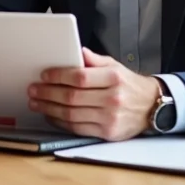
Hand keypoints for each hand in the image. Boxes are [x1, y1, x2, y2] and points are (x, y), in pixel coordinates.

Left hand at [28, 47, 161, 140]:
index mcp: (114, 78)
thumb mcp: (115, 66)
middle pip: (72, 97)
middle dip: (48, 93)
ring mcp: (110, 118)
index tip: (44, 75)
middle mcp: (113, 98)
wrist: (151, 106)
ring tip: (36, 103)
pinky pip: (77, 128)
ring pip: (72, 114)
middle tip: (33, 90)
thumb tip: (77, 51)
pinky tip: (51, 115)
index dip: (59, 76)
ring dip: (49, 109)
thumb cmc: (129, 85)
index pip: (80, 77)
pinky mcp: (107, 133)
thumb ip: (94, 60)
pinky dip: (60, 122)